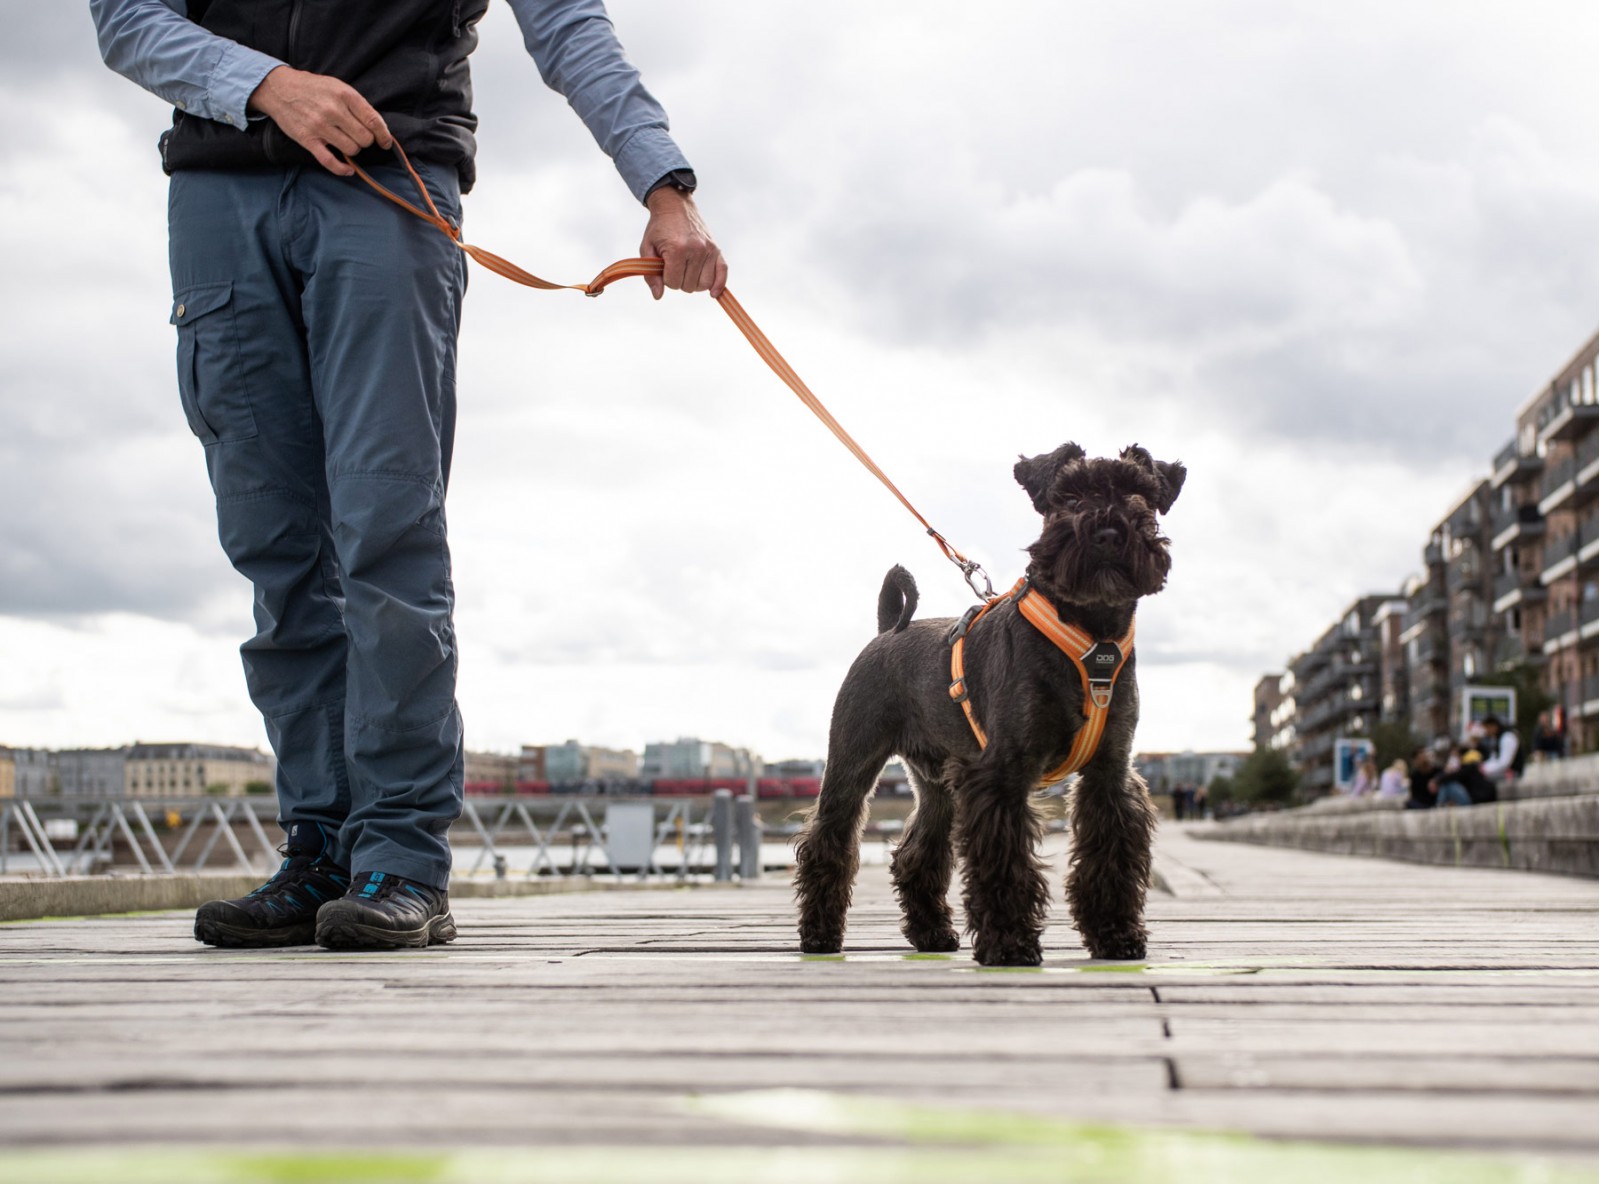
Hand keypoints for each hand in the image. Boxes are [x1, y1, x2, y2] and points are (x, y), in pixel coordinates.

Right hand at [247, 65, 390, 175]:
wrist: (279, 88)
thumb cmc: (313, 88)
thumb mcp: (338, 86)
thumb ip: (357, 104)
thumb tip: (378, 127)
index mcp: (344, 95)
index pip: (373, 120)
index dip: (383, 135)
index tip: (385, 142)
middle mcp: (333, 110)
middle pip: (364, 138)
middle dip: (365, 140)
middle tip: (357, 136)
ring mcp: (319, 126)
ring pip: (352, 150)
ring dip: (353, 150)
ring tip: (345, 141)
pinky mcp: (308, 139)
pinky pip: (330, 162)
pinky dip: (342, 169)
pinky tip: (348, 169)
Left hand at [640, 188, 726, 299]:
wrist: (674, 206)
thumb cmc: (659, 228)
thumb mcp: (646, 248)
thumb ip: (650, 274)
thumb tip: (658, 296)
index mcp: (677, 249)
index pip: (673, 283)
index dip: (666, 279)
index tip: (663, 268)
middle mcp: (696, 249)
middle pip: (688, 286)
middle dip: (679, 281)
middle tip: (674, 267)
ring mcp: (708, 249)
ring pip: (704, 284)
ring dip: (694, 283)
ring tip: (686, 271)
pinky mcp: (716, 248)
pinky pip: (722, 272)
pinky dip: (719, 285)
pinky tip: (713, 293)